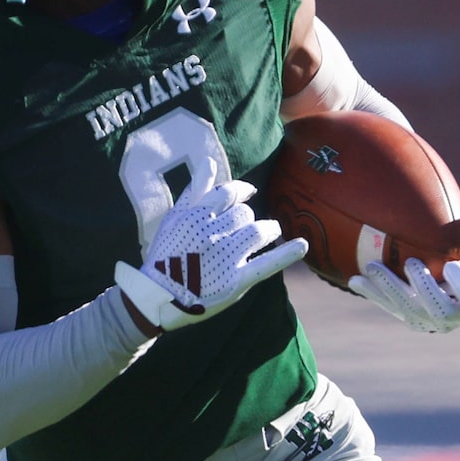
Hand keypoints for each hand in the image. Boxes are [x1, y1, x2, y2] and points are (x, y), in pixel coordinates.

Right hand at [112, 179, 308, 333]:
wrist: (157, 298)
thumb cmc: (164, 256)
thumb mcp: (173, 220)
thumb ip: (194, 191)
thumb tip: (210, 162)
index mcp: (195, 217)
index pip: (229, 193)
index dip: (242, 190)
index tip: (248, 193)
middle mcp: (211, 234)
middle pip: (244, 213)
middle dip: (247, 218)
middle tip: (243, 227)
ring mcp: (224, 257)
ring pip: (258, 231)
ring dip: (267, 229)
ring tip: (269, 233)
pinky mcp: (235, 281)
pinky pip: (266, 264)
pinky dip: (287, 254)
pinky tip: (302, 245)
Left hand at [349, 206, 459, 333]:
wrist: (455, 284)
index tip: (450, 266)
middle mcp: (454, 316)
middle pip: (437, 309)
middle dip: (422, 287)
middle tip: (411, 263)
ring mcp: (429, 320)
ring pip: (407, 309)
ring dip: (389, 289)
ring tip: (373, 267)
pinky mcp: (409, 318)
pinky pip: (389, 306)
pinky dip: (372, 293)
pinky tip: (355, 279)